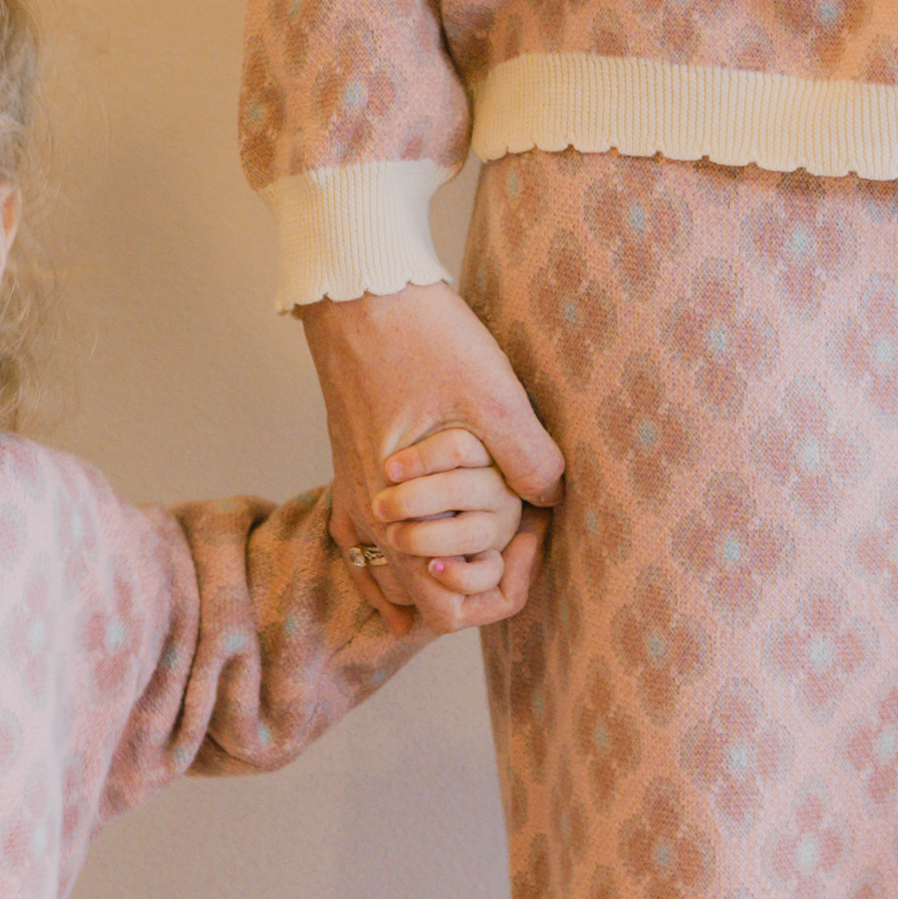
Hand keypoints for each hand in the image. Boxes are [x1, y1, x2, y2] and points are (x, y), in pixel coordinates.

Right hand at [301, 284, 564, 634]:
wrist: (359, 287)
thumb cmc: (424, 338)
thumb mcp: (495, 396)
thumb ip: (530, 459)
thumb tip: (551, 502)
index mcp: (402, 514)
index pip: (448, 611)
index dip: (503, 588)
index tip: (532, 537)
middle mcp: (369, 518)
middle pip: (424, 603)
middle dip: (478, 578)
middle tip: (520, 531)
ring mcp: (351, 495)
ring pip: (393, 576)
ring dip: (442, 565)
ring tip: (488, 529)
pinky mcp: (346, 468)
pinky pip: (360, 546)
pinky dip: (396, 563)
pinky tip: (428, 556)